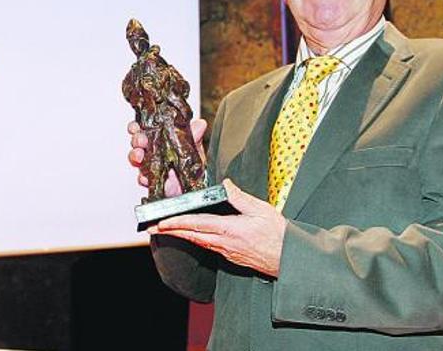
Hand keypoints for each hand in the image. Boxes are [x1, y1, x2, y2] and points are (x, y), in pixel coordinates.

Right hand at [127, 119, 206, 196]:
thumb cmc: (189, 165)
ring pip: (136, 157)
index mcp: (160, 138)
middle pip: (138, 141)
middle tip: (141, 141)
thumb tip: (200, 124)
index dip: (137, 126)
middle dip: (137, 139)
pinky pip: (142, 177)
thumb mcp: (194, 149)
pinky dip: (143, 177)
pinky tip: (146, 176)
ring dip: (135, 155)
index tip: (137, 125)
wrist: (191, 186)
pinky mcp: (150, 179)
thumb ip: (194, 136)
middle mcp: (152, 150)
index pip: (144, 128)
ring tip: (140, 156)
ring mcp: (150, 164)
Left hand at [149, 179, 285, 276]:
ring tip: (165, 231)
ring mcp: (226, 252)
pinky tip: (190, 237)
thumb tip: (225, 184)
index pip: (198, 225)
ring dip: (181, 236)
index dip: (178, 223)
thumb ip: (240, 197)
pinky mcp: (230, 256)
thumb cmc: (278, 235)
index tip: (162, 222)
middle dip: (171, 231)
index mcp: (230, 230)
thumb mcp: (261, 210)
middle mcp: (224, 244)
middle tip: (153, 229)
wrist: (289, 260)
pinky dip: (194, 240)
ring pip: (198, 243)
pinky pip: (207, 247)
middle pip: (192, 236)